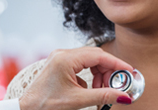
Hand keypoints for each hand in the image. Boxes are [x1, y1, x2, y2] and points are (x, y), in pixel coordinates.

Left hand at [18, 47, 134, 109]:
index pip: (99, 56)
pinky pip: (82, 65)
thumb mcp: (77, 100)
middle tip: (118, 85)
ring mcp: (60, 58)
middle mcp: (63, 54)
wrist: (27, 109)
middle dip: (109, 70)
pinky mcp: (60, 64)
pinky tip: (91, 89)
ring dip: (100, 74)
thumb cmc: (45, 104)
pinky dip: (91, 76)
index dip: (117, 63)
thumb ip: (102, 96)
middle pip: (96, 56)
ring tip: (103, 90)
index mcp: (65, 59)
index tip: (130, 71)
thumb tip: (123, 96)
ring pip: (90, 60)